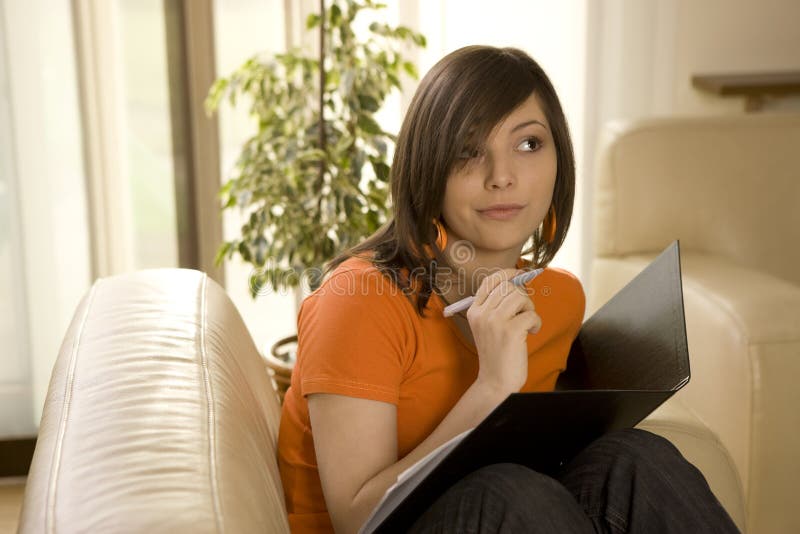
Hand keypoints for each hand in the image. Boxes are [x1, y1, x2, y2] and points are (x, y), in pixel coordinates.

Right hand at [467, 269, 541, 392]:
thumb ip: (497, 304)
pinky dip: (536, 322)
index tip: (520, 273)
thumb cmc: (497, 352)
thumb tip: (518, 280)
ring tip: (528, 323)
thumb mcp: (489, 326)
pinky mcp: (510, 331)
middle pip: (509, 287)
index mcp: (474, 310)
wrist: (496, 381)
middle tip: (525, 312)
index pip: (490, 281)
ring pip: (520, 297)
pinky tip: (531, 333)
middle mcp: (482, 314)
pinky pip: (531, 314)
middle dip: (523, 297)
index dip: (508, 273)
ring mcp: (495, 322)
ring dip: (530, 309)